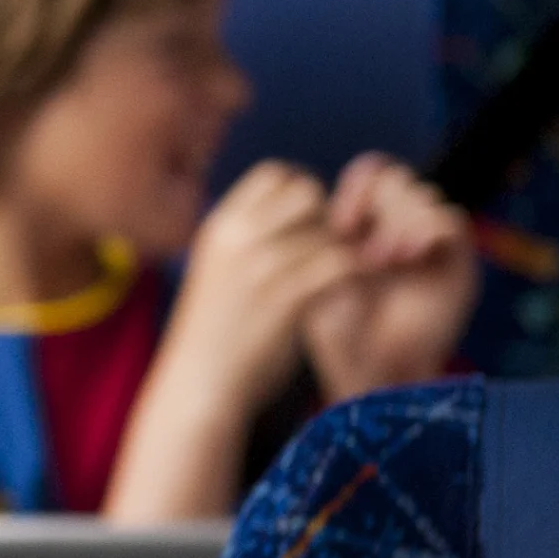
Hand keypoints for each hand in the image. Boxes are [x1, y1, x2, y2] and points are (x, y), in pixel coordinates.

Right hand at [145, 160, 354, 422]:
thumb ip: (249, 241)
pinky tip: (360, 286)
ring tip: (355, 267)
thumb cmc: (214, 334)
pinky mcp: (287, 297)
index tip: (311, 221)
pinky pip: (340, 262)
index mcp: (220, 227)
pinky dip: (358, 269)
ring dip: (350, 245)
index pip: (274, 173)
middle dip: (331, 213)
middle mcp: (238, 238)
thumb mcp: (218, 272)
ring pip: (329, 227)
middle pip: (307, 191)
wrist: (198, 384)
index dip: (302, 189)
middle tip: (335, 246)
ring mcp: (261, 265)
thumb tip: (291, 219)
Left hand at [300, 153, 475, 398]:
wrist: (375, 373)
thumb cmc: (337, 333)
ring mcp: (428, 244)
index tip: (340, 220)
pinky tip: (408, 254)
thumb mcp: (321, 278)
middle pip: (397, 179)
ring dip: (399, 219)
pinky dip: (427, 228)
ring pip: (423, 195)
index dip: (358, 187)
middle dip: (378, 201)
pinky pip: (450, 219)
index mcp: (363, 227)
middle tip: (360, 238)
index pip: (370, 175)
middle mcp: (399, 229)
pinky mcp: (456, 261)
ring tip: (382, 259)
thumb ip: (327, 234)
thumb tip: (318, 192)